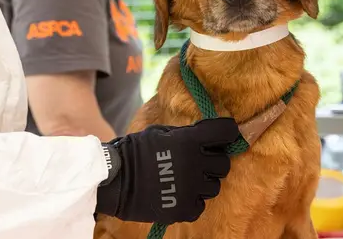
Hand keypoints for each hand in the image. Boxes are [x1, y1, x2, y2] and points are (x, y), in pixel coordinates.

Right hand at [96, 117, 239, 223]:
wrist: (115, 180)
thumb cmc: (136, 151)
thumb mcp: (161, 133)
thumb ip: (187, 134)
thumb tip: (207, 135)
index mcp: (190, 141)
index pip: (226, 131)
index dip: (227, 132)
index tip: (224, 136)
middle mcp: (195, 164)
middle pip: (223, 164)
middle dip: (214, 162)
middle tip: (199, 163)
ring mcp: (190, 189)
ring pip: (214, 187)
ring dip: (203, 183)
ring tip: (185, 180)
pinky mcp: (184, 210)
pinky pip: (201, 205)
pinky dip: (192, 201)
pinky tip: (178, 194)